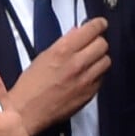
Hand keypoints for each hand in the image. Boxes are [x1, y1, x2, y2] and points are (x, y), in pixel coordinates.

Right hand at [10, 17, 110, 135]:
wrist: (28, 111)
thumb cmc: (30, 85)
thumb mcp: (43, 57)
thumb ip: (63, 43)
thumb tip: (77, 33)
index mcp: (62, 50)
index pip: (91, 30)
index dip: (98, 24)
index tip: (100, 24)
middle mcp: (77, 63)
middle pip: (103, 44)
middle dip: (98, 41)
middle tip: (92, 44)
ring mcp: (85, 80)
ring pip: (106, 60)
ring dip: (99, 58)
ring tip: (90, 60)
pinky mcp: (90, 94)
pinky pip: (102, 77)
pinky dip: (97, 74)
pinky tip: (86, 75)